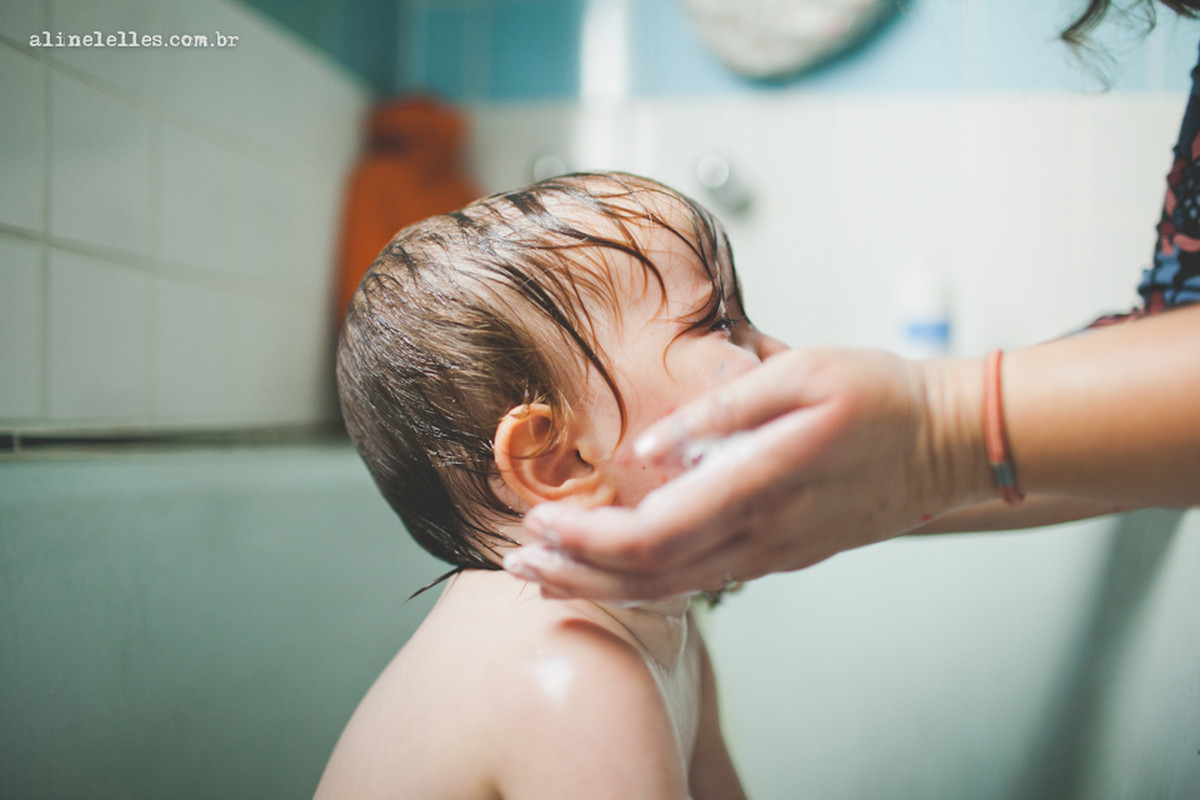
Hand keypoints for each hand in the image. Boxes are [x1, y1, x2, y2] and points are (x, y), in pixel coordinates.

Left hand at [504, 347, 990, 600]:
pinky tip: (616, 574)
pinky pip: (703, 582)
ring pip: (674, 589)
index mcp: (761, 483)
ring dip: (603, 588)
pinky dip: (647, 585)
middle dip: (576, 576)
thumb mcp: (802, 371)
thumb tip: (651, 443)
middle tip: (515, 565)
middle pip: (651, 577)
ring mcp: (774, 552)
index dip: (589, 541)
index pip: (655, 533)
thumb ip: (723, 408)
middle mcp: (763, 533)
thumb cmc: (876, 395)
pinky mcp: (783, 555)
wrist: (946, 442)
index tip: (539, 525)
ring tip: (547, 579)